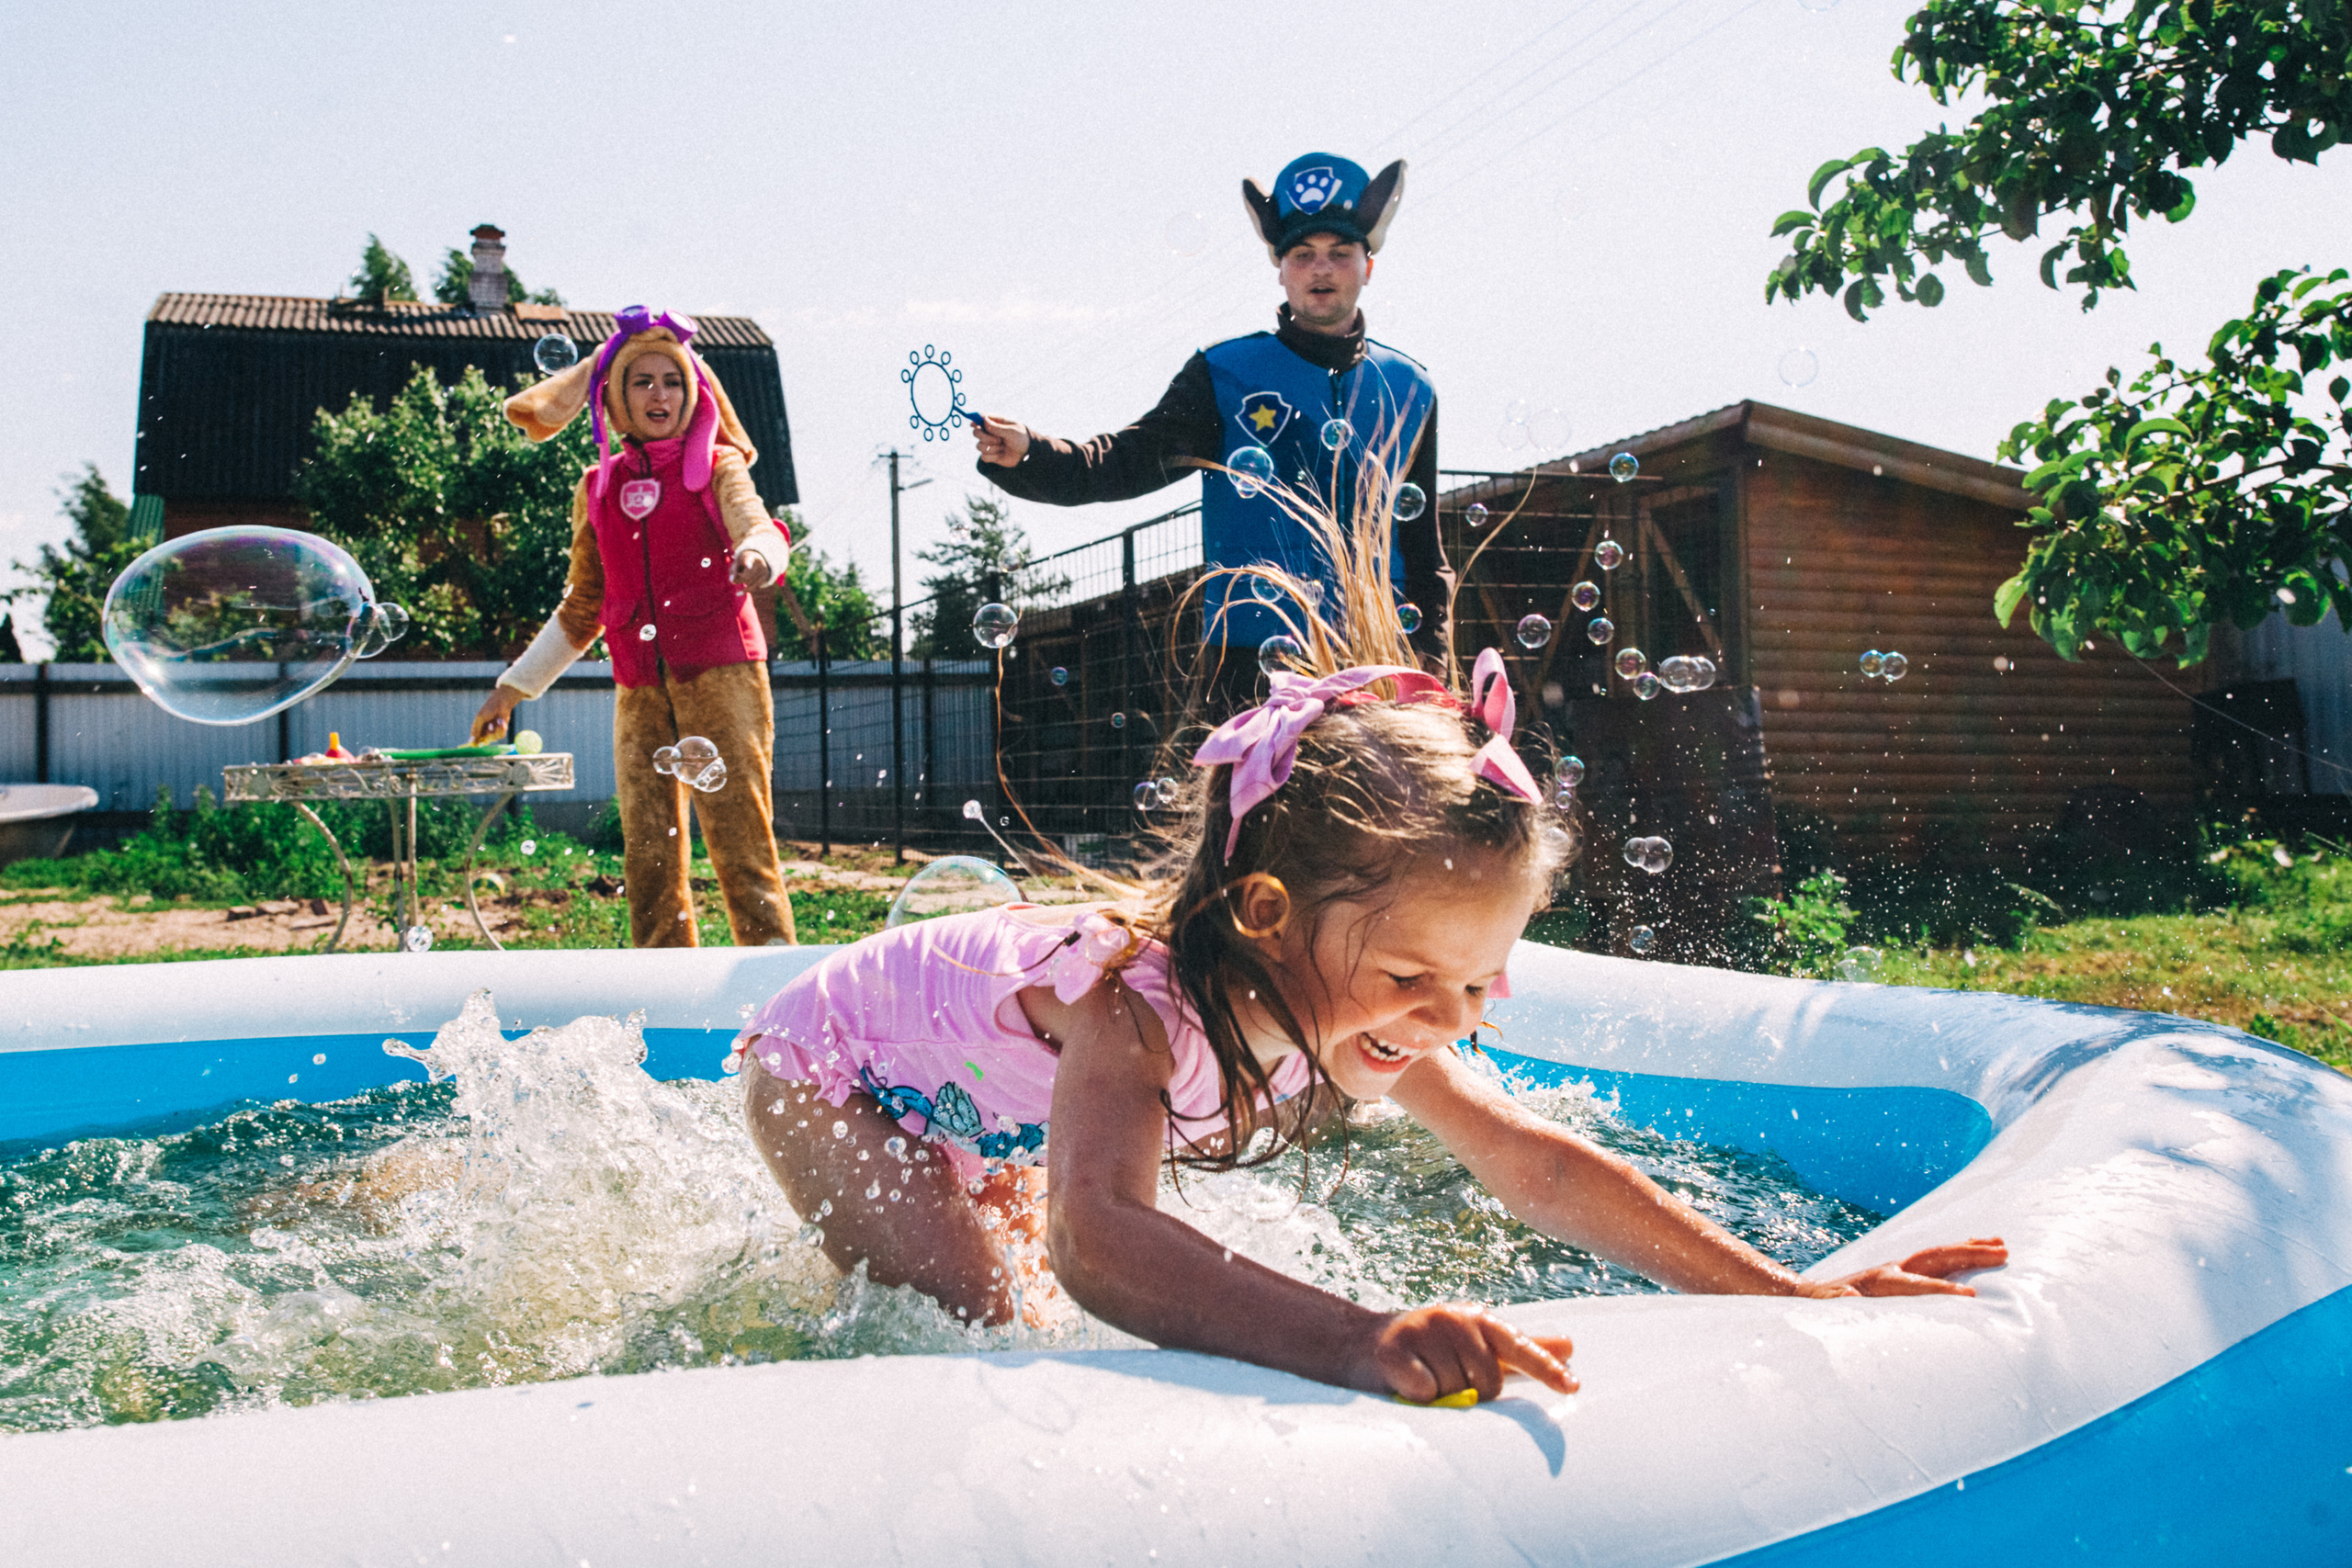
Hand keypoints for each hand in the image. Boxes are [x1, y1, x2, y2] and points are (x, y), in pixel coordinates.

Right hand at [470, 687, 519, 744]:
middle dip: (489, 734)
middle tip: (490, 724)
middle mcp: (484, 732)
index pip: (474, 741)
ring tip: (496, 720)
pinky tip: (501, 720)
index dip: (475, 744)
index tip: (476, 745)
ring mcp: (493, 732)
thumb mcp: (480, 718)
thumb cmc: (488, 709)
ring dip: (496, 730)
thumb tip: (471, 741)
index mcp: (477, 729)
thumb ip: (476, 730)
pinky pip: (501, 736)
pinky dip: (501, 729)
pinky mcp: (501, 731)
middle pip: (485, 742)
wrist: (501, 703)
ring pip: (494, 739)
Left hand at [731, 544, 775, 589]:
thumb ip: (733, 570)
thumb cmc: (744, 561)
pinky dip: (744, 591)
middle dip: (738, 577)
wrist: (758, 559)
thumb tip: (732, 581)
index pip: (749, 560)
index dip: (748, 563)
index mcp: (751, 556)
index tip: (748, 566)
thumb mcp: (737, 562)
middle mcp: (760, 564)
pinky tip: (737, 594)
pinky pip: (753, 587)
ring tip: (737, 579)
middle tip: (735, 575)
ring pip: (748, 582)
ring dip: (740, 582)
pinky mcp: (765, 579)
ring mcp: (764, 572)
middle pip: (745, 575)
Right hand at [973, 414, 1028, 467]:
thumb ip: (997, 427)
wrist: (1027, 454)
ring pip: (979, 446)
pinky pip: (984, 456)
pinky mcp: (990, 455)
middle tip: (998, 440)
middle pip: (976, 433)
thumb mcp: (1011, 431)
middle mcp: (990, 432)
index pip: (981, 418)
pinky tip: (1000, 455)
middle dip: (985, 438)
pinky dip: (992, 457)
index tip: (974, 425)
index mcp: (996, 422)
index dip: (975, 421)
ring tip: (1003, 447)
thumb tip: (984, 420)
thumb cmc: (1021, 439)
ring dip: (992, 448)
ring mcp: (989, 443)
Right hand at [1361, 1304, 1576, 1402]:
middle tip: (1444, 1378)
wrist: (1361, 1344)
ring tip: (1422, 1378)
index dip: (1545, 1367)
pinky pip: (1425, 1393)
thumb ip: (1521, 1349)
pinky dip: (1416, 1396)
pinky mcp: (1393, 1351)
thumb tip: (1570, 1345)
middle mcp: (1453, 1319)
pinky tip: (1404, 1382)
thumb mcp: (1476, 1343)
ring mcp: (1422, 1330)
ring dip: (1440, 1397)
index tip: (1573, 1386)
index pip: (1518, 1346)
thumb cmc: (1428, 1348)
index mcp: (1478, 1320)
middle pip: (1487, 1384)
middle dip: (1470, 1393)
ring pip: (1455, 1391)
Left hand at [1799, 1236, 2008, 1298]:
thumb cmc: (1820, 1307)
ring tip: (2002, 1245)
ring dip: (1970, 1249)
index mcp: (1878, 1282)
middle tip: (2003, 1254)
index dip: (1942, 1290)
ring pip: (1940, 1254)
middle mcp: (1892, 1270)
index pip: (1916, 1285)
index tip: (1971, 1296)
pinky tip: (1979, 1253)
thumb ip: (1834, 1303)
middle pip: (1936, 1258)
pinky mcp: (1902, 1273)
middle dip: (1969, 1255)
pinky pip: (1937, 1261)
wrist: (1809, 1296)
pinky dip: (1959, 1254)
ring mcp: (1898, 1268)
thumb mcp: (1822, 1308)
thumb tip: (1848, 1298)